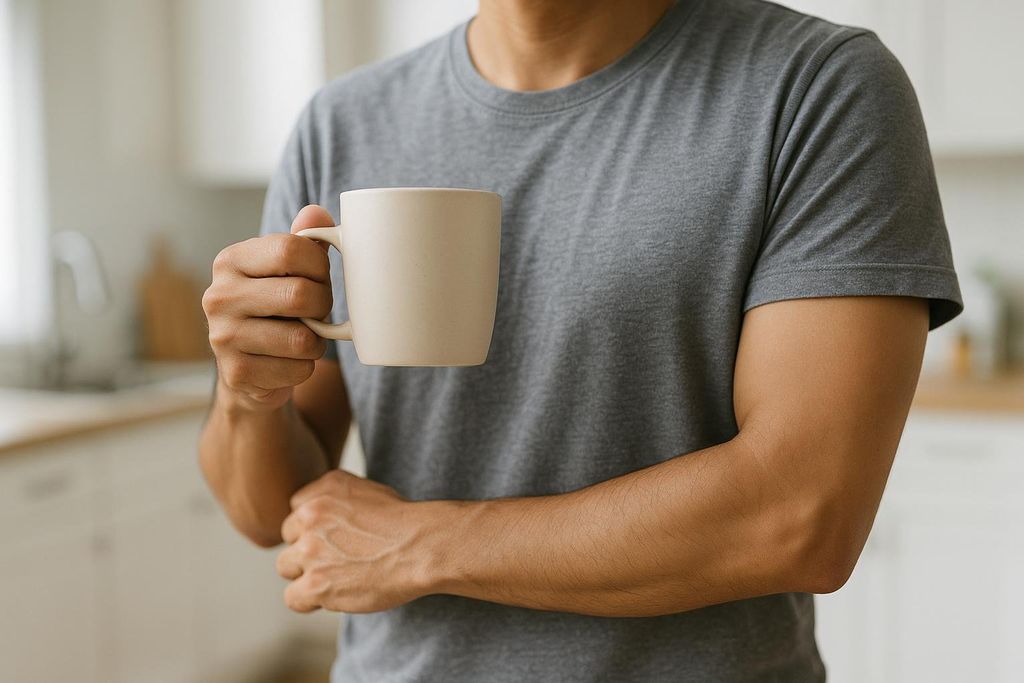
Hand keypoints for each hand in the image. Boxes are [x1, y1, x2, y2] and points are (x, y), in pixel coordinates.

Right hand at [203, 205, 334, 410]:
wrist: (251, 368)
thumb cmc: (277, 308)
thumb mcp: (287, 270)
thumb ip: (304, 240)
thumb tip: (317, 213)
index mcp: (231, 260)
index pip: (290, 250)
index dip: (320, 266)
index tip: (319, 276)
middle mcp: (218, 296)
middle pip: (300, 295)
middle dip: (323, 305)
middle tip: (316, 310)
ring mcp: (223, 336)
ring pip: (303, 338)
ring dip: (316, 341)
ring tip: (302, 336)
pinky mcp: (236, 373)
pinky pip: (298, 370)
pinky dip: (305, 368)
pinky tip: (288, 361)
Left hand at [276, 470, 442, 612]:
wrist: (423, 546)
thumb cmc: (405, 522)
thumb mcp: (368, 491)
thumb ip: (337, 499)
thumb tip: (324, 518)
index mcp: (324, 489)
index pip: (297, 507)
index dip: (313, 525)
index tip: (334, 535)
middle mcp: (311, 516)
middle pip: (289, 536)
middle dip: (307, 547)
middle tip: (337, 558)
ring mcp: (311, 551)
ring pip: (285, 566)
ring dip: (306, 573)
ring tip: (337, 577)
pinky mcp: (316, 583)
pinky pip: (292, 597)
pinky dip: (309, 600)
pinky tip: (333, 595)